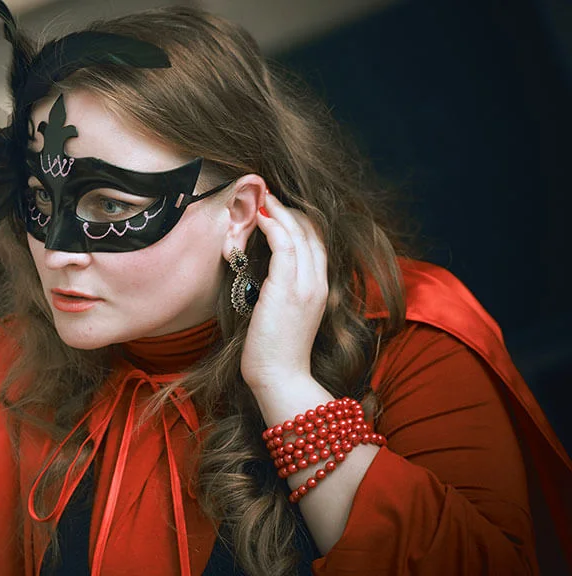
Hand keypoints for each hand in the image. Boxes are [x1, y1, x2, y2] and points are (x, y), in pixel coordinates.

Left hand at [240, 192, 328, 389]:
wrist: (280, 377)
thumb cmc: (274, 351)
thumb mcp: (282, 315)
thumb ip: (280, 292)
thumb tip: (264, 277)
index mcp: (319, 289)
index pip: (317, 243)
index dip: (299, 221)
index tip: (279, 208)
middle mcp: (318, 283)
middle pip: (312, 232)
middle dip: (290, 209)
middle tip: (268, 194)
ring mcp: (306, 286)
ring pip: (300, 234)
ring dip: (280, 211)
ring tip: (262, 197)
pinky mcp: (288, 289)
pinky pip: (285, 246)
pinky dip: (274, 226)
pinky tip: (260, 216)